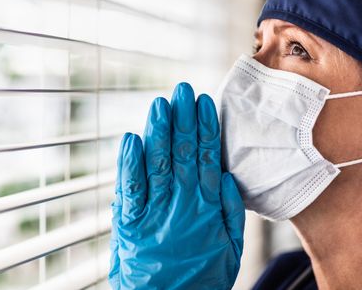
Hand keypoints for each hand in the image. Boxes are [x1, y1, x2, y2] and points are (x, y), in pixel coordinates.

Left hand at [108, 82, 244, 289]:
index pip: (208, 159)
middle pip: (183, 154)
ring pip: (158, 163)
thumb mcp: (230, 250)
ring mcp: (155, 212)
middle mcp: (181, 204)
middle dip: (183, 119)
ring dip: (160, 132)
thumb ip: (231, 212)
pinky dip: (130, 162)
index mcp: (207, 208)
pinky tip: (133, 138)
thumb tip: (227, 176)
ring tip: (162, 104)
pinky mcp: (130, 222)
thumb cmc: (199, 278)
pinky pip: (130, 187)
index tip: (204, 104)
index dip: (206, 130)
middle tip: (183, 90)